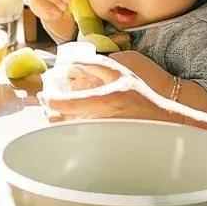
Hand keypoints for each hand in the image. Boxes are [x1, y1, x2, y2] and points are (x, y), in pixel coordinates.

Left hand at [39, 54, 189, 122]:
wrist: (160, 122)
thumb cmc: (140, 96)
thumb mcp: (120, 72)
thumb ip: (94, 64)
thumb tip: (70, 62)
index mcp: (105, 99)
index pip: (67, 104)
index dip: (50, 99)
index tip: (45, 94)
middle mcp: (100, 120)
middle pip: (61, 120)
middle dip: (49, 109)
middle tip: (45, 98)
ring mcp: (99, 134)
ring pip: (66, 131)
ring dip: (56, 118)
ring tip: (55, 107)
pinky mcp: (100, 143)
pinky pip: (77, 137)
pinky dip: (68, 128)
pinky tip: (68, 118)